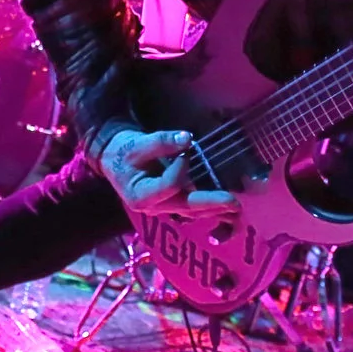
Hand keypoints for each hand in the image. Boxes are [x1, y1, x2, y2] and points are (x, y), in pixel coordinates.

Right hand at [90, 127, 237, 216]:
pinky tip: (228, 212)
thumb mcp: (137, 144)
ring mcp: (164, 208)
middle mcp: (154, 208)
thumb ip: (162, 142)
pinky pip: (194, 210)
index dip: (181, 168)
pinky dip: (211, 210)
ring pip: (193, 212)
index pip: (169, 185)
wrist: (115, 159)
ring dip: (216, 210)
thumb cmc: (124, 151)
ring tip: (237, 209)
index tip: (186, 150)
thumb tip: (187, 139)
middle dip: (211, 204)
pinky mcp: (172, 204)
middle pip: (186, 207)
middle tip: (234, 203)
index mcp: (141, 195)